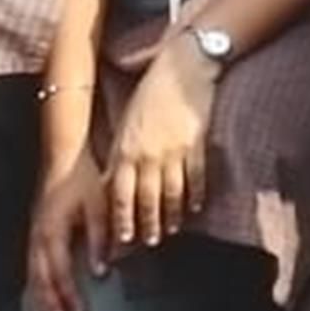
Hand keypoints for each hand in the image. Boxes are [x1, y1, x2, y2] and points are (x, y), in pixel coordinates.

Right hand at [24, 152, 108, 310]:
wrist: (63, 156)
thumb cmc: (83, 178)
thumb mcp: (97, 204)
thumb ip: (99, 237)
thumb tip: (101, 269)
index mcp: (52, 229)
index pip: (60, 269)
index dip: (69, 292)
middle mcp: (39, 235)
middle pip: (41, 278)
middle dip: (50, 305)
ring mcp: (34, 235)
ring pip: (34, 276)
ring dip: (42, 301)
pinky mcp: (37, 234)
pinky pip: (33, 267)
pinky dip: (38, 287)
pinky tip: (43, 302)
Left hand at [103, 44, 213, 253]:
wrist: (181, 67)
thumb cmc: (149, 94)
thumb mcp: (126, 123)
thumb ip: (121, 156)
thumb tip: (112, 186)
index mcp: (126, 149)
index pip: (119, 194)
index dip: (121, 220)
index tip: (124, 240)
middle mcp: (147, 154)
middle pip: (146, 200)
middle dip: (148, 225)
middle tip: (150, 242)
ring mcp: (173, 151)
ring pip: (171, 194)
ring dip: (172, 216)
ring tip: (173, 229)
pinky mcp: (196, 144)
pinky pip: (195, 177)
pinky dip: (196, 195)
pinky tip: (196, 207)